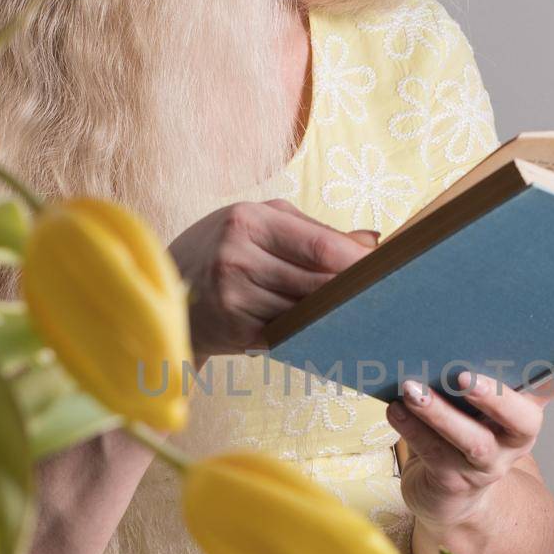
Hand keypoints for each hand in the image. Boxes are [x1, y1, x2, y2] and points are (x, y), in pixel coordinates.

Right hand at [169, 198, 378, 364]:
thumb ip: (313, 230)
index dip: (357, 260)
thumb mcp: (257, 223)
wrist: (164, 287)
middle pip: (317, 280)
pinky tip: (325, 331)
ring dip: (334, 315)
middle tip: (385, 295)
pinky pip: (287, 333)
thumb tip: (373, 239)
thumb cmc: (220, 249)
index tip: (389, 268)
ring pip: (305, 311)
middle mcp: (237, 255)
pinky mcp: (233, 329)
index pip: (319, 244)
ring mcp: (233, 295)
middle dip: (353, 290)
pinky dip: (309, 333)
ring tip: (359, 313)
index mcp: (247, 220)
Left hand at [391, 349, 553, 530]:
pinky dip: (413, 429)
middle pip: (520, 420)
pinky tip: (396, 409)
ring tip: (413, 389)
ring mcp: (484, 465)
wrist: (447, 496)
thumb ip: (488, 372)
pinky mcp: (452, 482)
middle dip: (494, 397)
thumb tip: (475, 319)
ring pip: (470, 440)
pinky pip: (434, 454)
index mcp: (524, 414)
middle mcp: (513, 441)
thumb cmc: (462, 434)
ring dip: (440, 413)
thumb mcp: (480, 406)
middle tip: (463, 375)